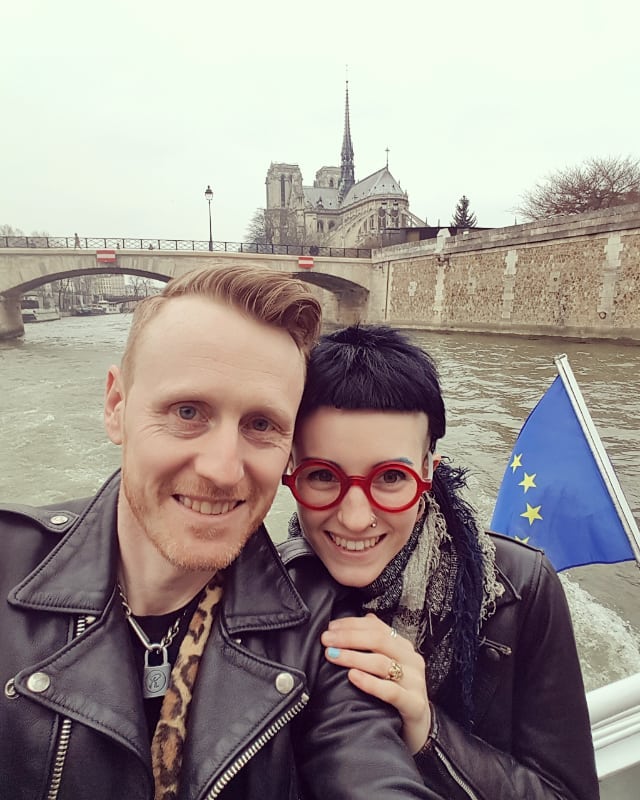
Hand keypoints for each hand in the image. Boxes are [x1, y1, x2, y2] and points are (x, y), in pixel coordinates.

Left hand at [321, 613, 430, 753]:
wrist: (420, 729)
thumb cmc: (397, 693)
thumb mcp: (388, 665)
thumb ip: (377, 642)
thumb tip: (365, 617)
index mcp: (403, 647)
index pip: (376, 627)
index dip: (352, 624)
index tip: (330, 627)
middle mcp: (411, 660)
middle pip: (379, 640)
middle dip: (349, 638)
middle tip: (326, 640)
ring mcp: (415, 682)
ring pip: (382, 663)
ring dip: (353, 657)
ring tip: (332, 655)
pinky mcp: (414, 704)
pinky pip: (391, 691)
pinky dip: (369, 683)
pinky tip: (352, 677)